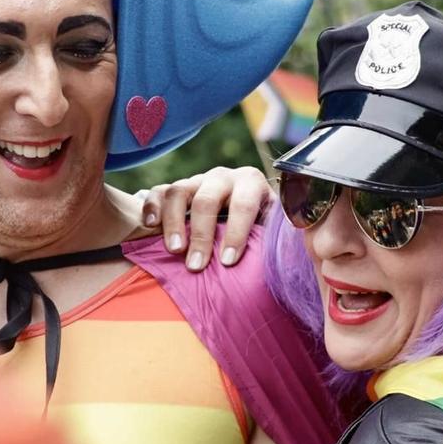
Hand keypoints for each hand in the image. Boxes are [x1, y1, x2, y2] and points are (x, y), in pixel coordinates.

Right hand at [140, 165, 269, 271]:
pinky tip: (150, 226)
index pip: (244, 203)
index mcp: (251, 183)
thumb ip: (280, 234)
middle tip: (197, 266)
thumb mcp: (274, 226)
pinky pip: (158, 192)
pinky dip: (151, 207)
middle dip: (202, 234)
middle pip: (207, 199)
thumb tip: (292, 252)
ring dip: (174, 223)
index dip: (236, 233)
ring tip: (175, 251)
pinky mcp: (173, 188)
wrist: (239, 210)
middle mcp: (222, 177)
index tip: (228, 262)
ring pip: (178, 192)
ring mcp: (195, 180)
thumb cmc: (258, 226)